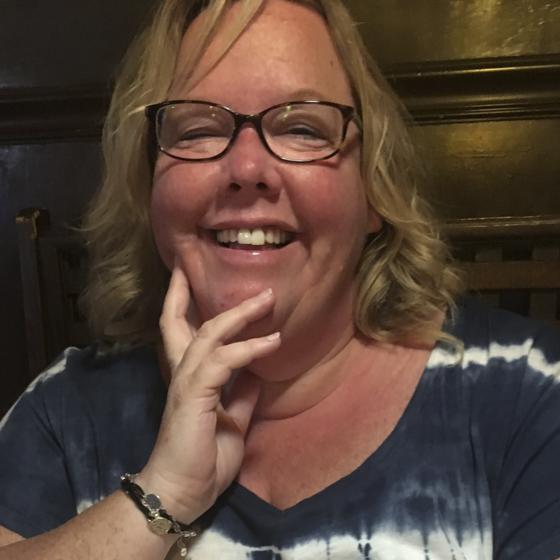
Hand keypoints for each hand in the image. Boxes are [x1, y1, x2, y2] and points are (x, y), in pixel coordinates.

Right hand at [137, 266, 279, 522]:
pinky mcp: (195, 394)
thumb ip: (241, 392)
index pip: (182, 330)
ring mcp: (186, 381)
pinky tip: (271, 342)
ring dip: (239, 314)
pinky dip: (248, 349)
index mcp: (189, 376)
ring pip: (208, 333)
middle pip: (175, 320)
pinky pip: (224, 362)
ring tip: (267, 299)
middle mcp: (182, 371)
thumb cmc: (204, 456)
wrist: (183, 492)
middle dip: (184, 290)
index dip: (183, 302)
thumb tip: (257, 372)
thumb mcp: (232, 418)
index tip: (189, 276)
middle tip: (192, 263)